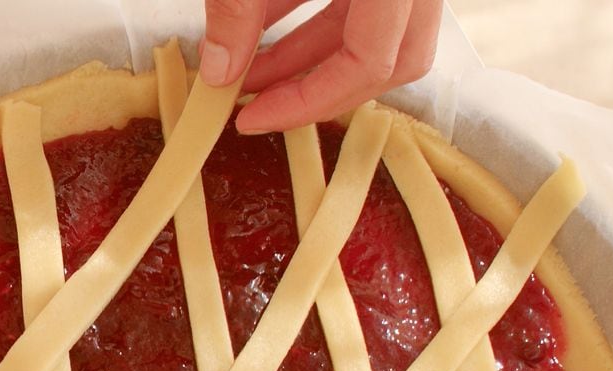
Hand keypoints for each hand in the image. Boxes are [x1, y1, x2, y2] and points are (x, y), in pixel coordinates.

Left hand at [199, 0, 442, 132]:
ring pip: (378, 33)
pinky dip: (319, 21)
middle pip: (392, 61)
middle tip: (261, 106)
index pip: (369, 63)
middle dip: (320, 91)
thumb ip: (238, 7)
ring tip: (250, 74)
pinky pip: (368, 4)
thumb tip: (220, 71)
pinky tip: (266, 31)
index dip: (305, 101)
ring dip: (313, 59)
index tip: (251, 118)